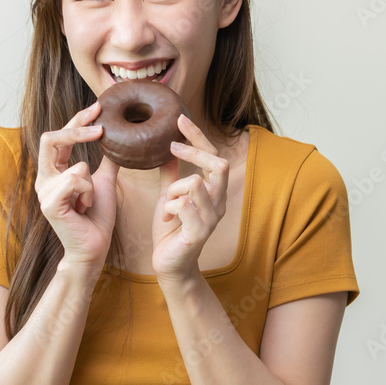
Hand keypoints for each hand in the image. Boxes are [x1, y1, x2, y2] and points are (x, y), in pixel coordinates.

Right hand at [35, 102, 120, 270]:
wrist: (95, 247)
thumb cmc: (97, 217)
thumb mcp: (104, 181)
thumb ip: (107, 160)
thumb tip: (120, 138)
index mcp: (54, 171)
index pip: (59, 136)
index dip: (77, 119)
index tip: (99, 107)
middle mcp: (43, 178)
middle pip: (50, 138)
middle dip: (77, 129)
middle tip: (100, 128)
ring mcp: (43, 191)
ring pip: (76, 166)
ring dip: (92, 184)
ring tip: (89, 202)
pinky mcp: (48, 204)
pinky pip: (75, 181)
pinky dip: (88, 193)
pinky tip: (84, 208)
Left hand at [151, 114, 228, 281]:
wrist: (169, 265)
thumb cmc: (171, 230)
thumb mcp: (169, 196)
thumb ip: (172, 174)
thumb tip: (167, 147)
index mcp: (214, 192)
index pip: (214, 156)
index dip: (198, 136)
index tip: (179, 119)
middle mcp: (219, 203)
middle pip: (218, 164)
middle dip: (193, 152)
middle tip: (171, 147)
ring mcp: (212, 218)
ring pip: (195, 183)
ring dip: (173, 190)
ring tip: (168, 205)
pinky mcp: (199, 233)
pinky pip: (183, 204)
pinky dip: (169, 207)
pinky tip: (166, 218)